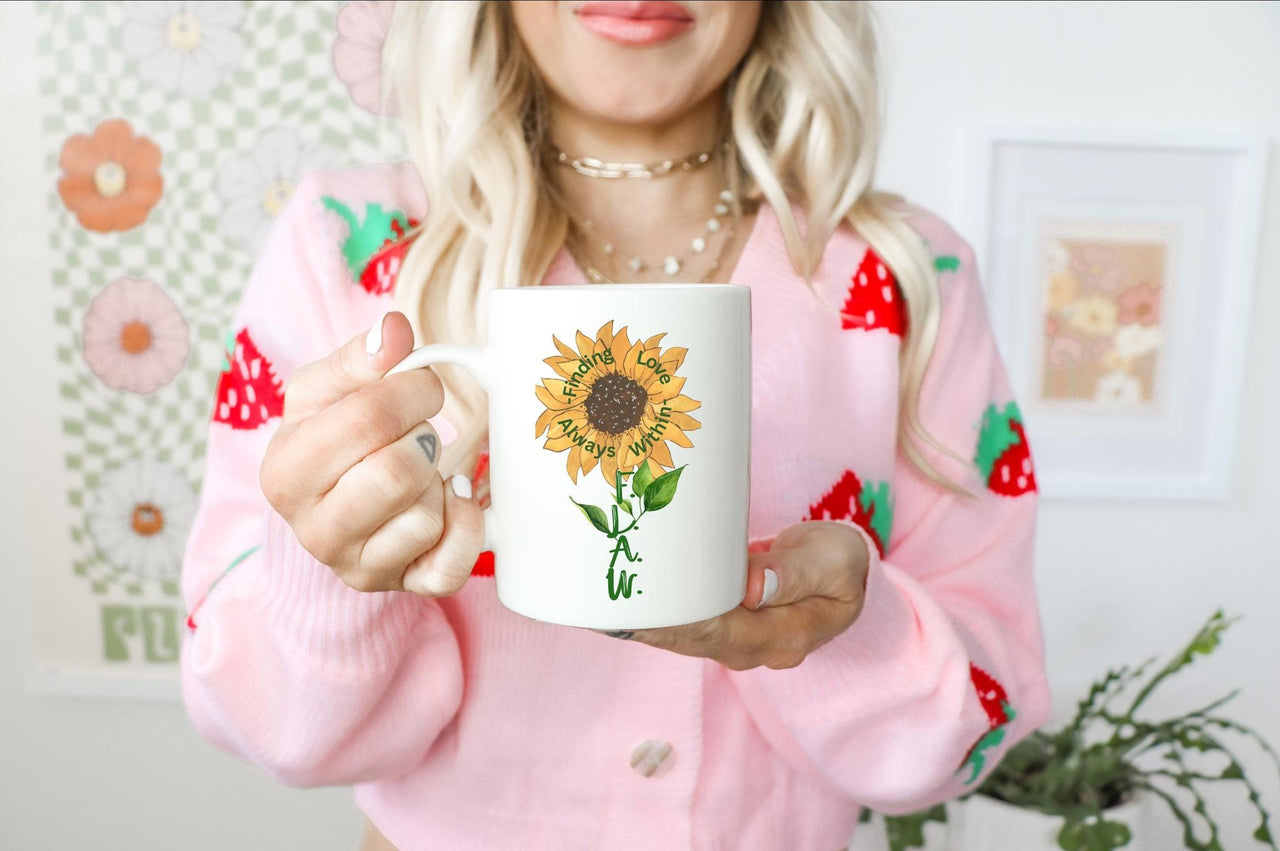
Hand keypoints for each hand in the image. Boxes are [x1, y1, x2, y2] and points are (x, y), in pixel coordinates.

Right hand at [259, 311, 483, 596]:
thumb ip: (361, 356)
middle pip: (398, 472)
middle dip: (424, 438)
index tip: (421, 385)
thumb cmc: (335, 438)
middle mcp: (312, 530)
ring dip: (438, 483)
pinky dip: (465, 527)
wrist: (336, 503)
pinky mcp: (401, 589)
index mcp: (285, 471)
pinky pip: (451, 567)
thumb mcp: (330, 389)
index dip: (412, 390)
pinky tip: (448, 504)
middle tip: (420, 432)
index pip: (367, 418)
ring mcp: (356, 568)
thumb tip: (393, 330)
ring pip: (425, 517)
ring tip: (420, 473)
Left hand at [592, 520, 870, 669]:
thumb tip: (752, 587)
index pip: (718, 631)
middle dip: (642, 618)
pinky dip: (646, 607)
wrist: (838, 570)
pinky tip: (609, 593)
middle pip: (685, 635)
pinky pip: (677, 617)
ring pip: (675, 630)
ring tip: (589, 592)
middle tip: (595, 593)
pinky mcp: (715, 620)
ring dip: (637, 613)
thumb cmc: (839, 563)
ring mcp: (730, 636)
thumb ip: (798, 574)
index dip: (676, 618)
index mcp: (782, 637)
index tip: (637, 603)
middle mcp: (747, 646)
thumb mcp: (836, 561)